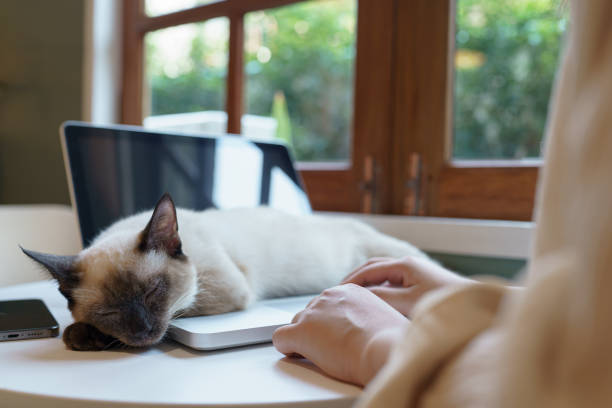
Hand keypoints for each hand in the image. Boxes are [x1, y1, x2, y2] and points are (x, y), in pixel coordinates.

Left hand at [273, 284, 406, 385]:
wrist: (385, 348)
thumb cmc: (390, 340)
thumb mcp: (382, 317)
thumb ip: (367, 316)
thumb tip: (364, 329)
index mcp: (349, 291)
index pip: (328, 304)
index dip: (330, 322)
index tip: (336, 334)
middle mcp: (328, 296)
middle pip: (311, 312)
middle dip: (316, 329)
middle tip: (328, 347)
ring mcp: (312, 313)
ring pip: (296, 324)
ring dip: (303, 338)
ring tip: (317, 354)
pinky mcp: (300, 332)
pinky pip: (281, 338)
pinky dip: (286, 347)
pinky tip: (296, 354)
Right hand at [343, 256, 471, 316]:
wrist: (474, 307)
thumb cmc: (442, 304)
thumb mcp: (407, 302)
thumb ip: (381, 296)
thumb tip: (358, 294)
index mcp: (404, 264)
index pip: (368, 269)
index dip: (350, 281)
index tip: (335, 292)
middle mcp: (409, 264)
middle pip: (374, 267)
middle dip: (356, 279)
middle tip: (339, 292)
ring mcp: (416, 272)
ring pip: (384, 274)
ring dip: (368, 283)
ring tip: (354, 297)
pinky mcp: (422, 282)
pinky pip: (394, 282)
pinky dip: (380, 288)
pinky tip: (376, 302)